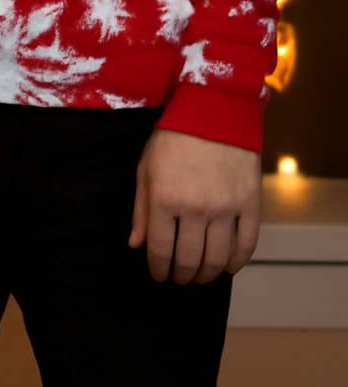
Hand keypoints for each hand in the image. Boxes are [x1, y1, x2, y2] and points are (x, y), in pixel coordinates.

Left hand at [129, 127, 260, 284]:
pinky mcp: (250, 204)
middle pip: (189, 261)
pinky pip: (246, 246)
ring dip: (207, 275)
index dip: (158, 269)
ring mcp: (225, 208)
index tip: (159, 274)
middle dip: (181, 275)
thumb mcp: (147, 168)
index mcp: (165, 198)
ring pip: (217, 260)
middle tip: (179, 277)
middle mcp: (195, 208)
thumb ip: (141, 209)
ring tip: (200, 275)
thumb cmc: (174, 138)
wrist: (214, 110)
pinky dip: (236, 263)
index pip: (160, 251)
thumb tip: (136, 244)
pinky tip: (227, 266)